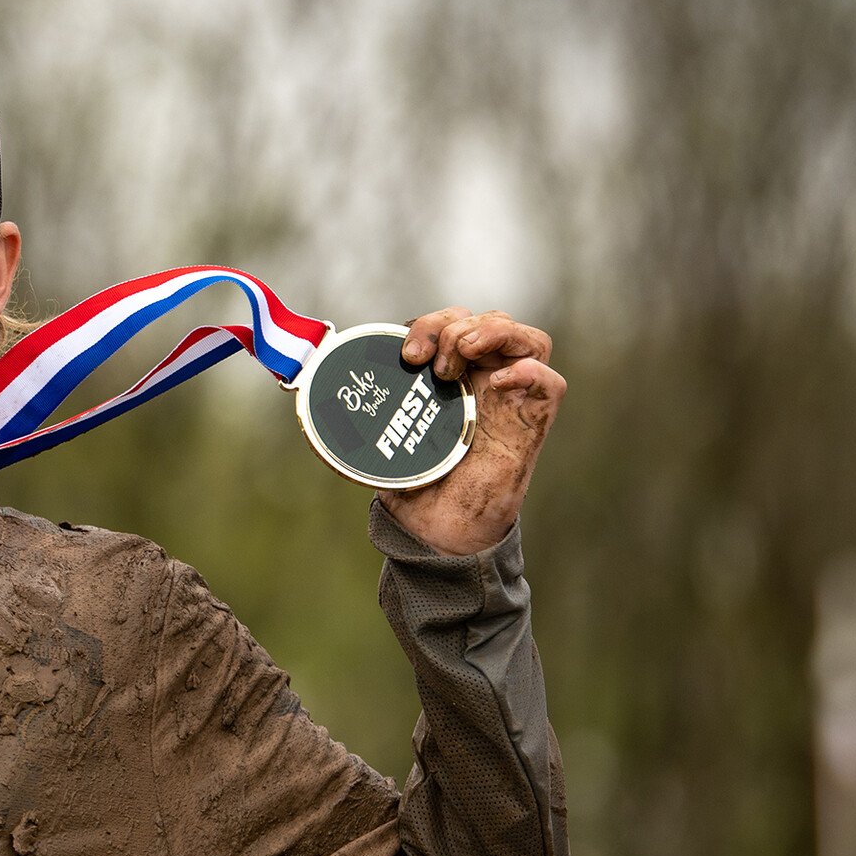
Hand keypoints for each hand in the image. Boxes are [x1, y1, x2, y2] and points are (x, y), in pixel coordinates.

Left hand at [376, 308, 565, 554]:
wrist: (439, 534)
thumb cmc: (414, 485)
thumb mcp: (378, 441)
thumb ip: (353, 419)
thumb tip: (303, 399)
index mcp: (453, 379)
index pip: (455, 323)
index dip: (432, 323)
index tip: (404, 351)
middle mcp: (486, 383)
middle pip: (491, 321)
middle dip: (455, 324)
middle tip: (424, 359)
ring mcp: (512, 402)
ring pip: (529, 340)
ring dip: (494, 332)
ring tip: (463, 354)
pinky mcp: (530, 428)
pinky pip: (551, 386)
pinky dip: (530, 372)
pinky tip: (500, 382)